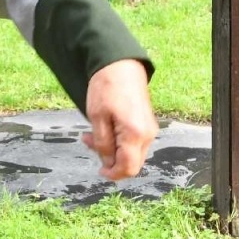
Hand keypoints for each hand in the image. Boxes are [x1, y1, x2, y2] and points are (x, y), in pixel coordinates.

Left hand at [80, 58, 157, 179]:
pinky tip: (106, 128)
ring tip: (92, 133)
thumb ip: (103, 144)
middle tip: (89, 142)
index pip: (128, 168)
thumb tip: (108, 163)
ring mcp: (150, 129)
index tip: (99, 171)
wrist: (121, 64)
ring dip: (113, 150)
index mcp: (135, 134)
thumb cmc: (107, 87)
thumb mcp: (97, 117)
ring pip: (133, 153)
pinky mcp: (147, 123)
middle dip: (111, 160)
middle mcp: (148, 134)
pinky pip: (135, 142)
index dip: (113, 174)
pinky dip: (120, 141)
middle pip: (132, 163)